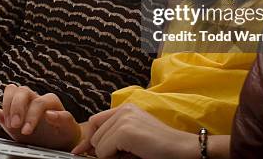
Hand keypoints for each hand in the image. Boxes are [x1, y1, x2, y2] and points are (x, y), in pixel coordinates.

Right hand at [0, 84, 80, 150]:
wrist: (59, 140)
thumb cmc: (65, 132)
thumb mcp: (68, 127)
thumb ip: (63, 119)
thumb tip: (50, 113)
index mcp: (48, 101)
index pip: (37, 101)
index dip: (31, 115)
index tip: (27, 130)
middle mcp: (34, 99)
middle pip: (21, 90)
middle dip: (17, 107)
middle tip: (16, 125)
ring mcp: (21, 106)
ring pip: (10, 92)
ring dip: (7, 107)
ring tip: (10, 125)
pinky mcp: (10, 117)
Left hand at [74, 104, 197, 158]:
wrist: (182, 150)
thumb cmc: (161, 148)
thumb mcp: (134, 138)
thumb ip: (115, 137)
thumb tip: (91, 148)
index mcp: (126, 109)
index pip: (96, 121)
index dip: (88, 139)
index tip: (80, 151)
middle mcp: (124, 109)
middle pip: (94, 132)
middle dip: (102, 149)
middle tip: (124, 155)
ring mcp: (124, 118)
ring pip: (98, 143)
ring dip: (109, 155)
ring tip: (131, 154)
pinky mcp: (125, 131)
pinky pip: (103, 150)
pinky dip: (113, 158)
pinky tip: (132, 155)